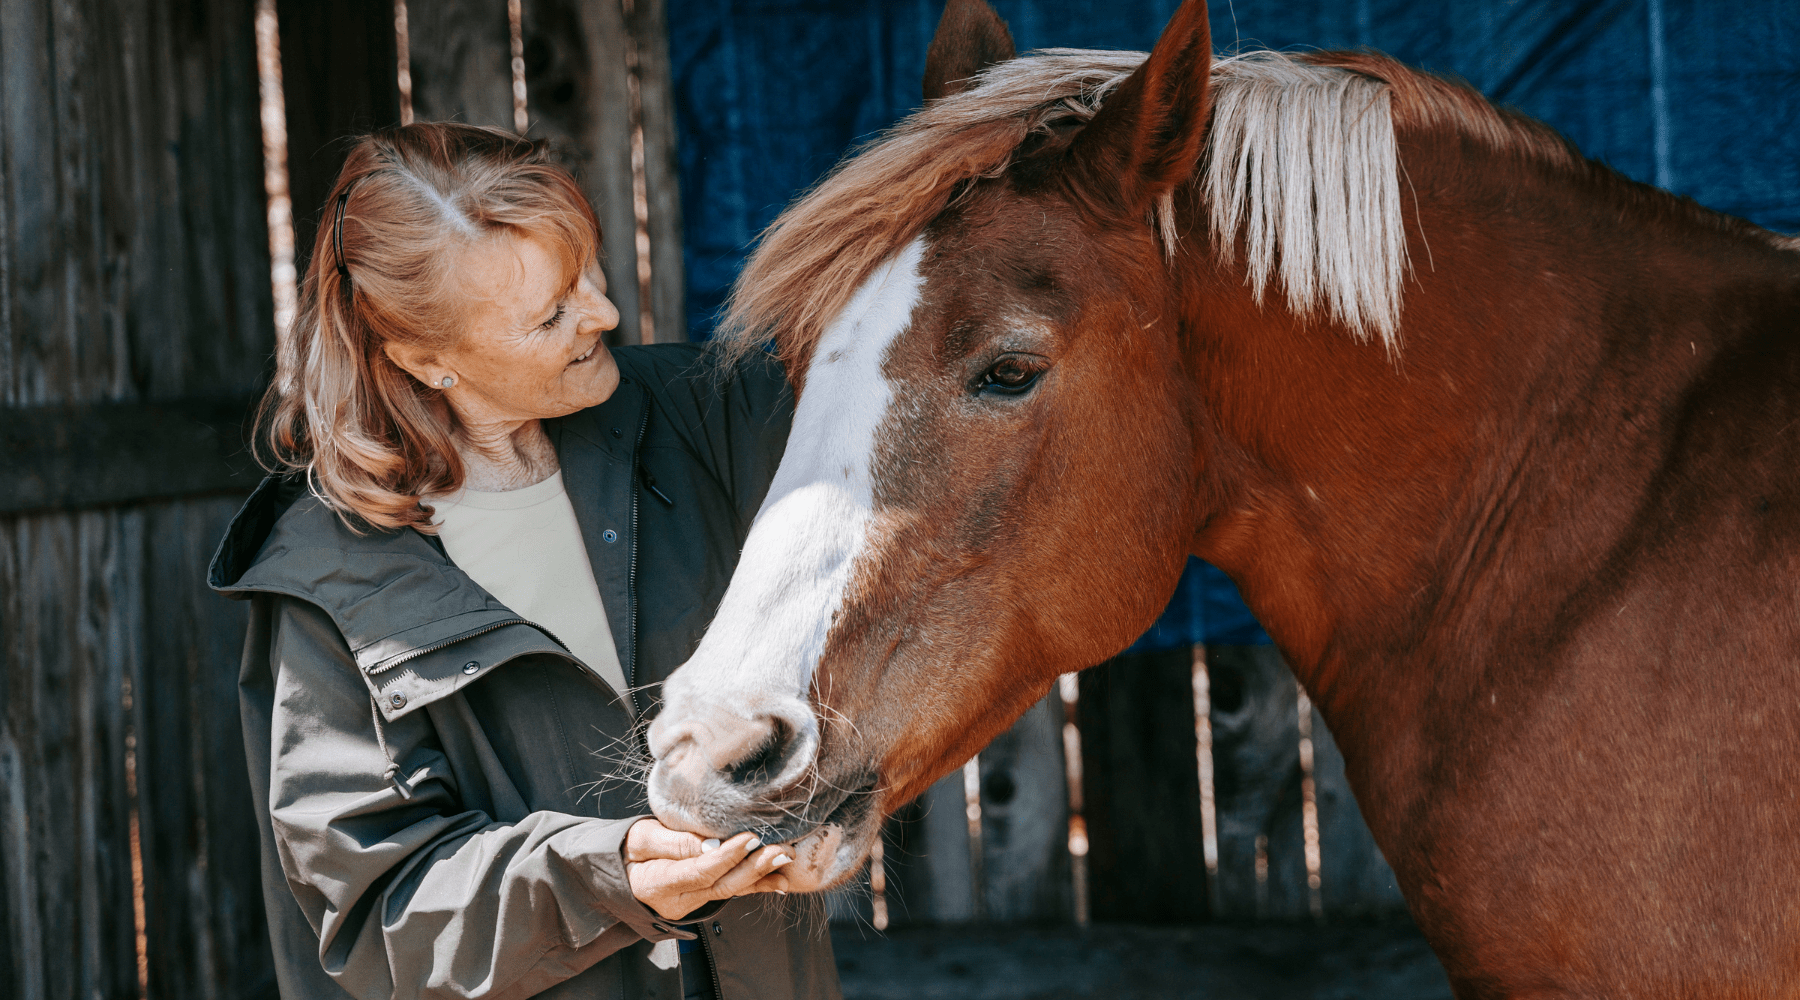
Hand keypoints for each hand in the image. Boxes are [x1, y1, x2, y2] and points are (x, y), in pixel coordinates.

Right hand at [624, 819, 793, 919]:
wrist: (617, 873)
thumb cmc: (625, 849)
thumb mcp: (639, 839)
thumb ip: (673, 842)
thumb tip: (709, 842)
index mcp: (657, 883)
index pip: (700, 871)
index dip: (727, 856)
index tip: (751, 837)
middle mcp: (677, 901)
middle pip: (721, 885)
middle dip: (754, 867)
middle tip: (780, 849)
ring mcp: (690, 904)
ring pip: (730, 890)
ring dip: (761, 875)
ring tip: (786, 859)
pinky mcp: (700, 899)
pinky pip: (730, 892)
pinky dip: (756, 886)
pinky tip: (780, 881)